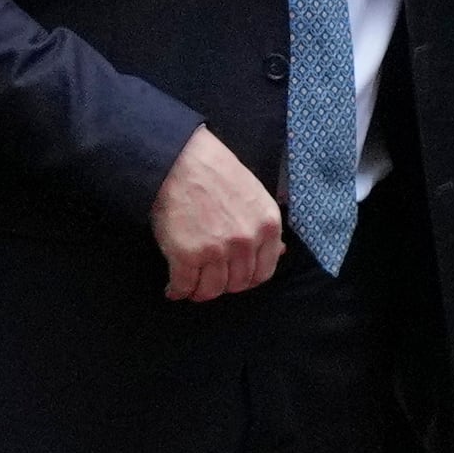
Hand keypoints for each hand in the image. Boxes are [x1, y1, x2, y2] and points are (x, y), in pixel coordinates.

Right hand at [151, 126, 283, 302]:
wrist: (178, 160)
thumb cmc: (214, 172)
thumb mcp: (253, 194)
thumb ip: (264, 226)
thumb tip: (280, 252)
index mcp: (268, 225)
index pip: (264, 272)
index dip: (247, 279)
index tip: (233, 277)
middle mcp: (246, 242)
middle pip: (237, 284)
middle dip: (222, 285)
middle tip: (208, 278)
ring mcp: (217, 250)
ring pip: (212, 290)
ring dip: (200, 292)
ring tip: (190, 285)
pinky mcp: (187, 255)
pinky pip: (185, 286)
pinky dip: (178, 291)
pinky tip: (173, 288)